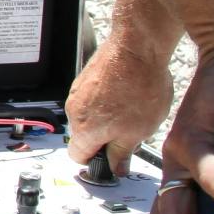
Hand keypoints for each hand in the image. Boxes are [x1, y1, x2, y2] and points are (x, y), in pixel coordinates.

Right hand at [64, 33, 174, 171]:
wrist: (138, 46)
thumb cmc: (139, 87)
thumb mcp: (138, 132)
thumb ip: (122, 153)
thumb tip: (117, 167)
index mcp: (84, 130)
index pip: (78, 156)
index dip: (96, 161)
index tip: (112, 159)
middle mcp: (74, 109)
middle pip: (84, 135)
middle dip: (104, 137)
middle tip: (131, 133)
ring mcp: (79, 89)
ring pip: (90, 114)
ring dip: (107, 117)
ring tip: (134, 109)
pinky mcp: (88, 74)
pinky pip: (94, 95)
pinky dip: (109, 99)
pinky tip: (130, 93)